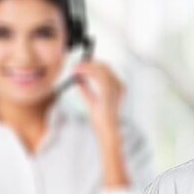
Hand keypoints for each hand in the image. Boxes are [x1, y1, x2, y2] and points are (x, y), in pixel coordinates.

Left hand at [71, 60, 128, 187]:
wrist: (106, 130)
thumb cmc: (101, 120)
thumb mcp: (91, 101)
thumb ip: (85, 90)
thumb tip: (78, 79)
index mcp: (117, 87)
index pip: (105, 70)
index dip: (92, 65)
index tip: (79, 65)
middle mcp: (118, 85)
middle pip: (104, 66)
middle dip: (88, 63)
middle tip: (75, 65)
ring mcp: (115, 87)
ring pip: (101, 68)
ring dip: (86, 66)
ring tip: (75, 68)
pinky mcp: (109, 90)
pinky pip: (97, 74)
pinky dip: (86, 71)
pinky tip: (78, 72)